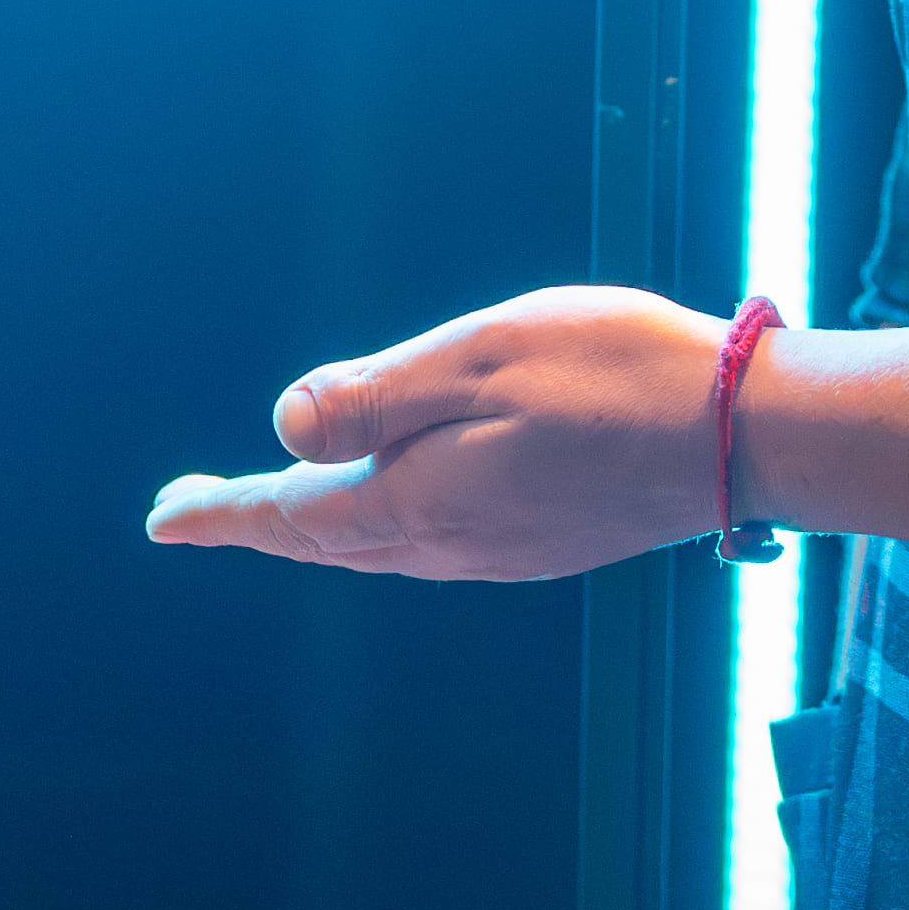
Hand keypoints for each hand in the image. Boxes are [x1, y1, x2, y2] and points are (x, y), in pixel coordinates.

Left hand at [140, 285, 724, 580]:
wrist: (746, 434)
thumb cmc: (617, 371)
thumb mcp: (480, 356)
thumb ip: (377, 396)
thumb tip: (282, 426)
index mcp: (422, 498)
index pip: (294, 512)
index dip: (222, 511)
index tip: (162, 517)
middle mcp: (453, 544)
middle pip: (327, 540)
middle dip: (257, 520)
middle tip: (194, 508)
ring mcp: (503, 553)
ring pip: (380, 551)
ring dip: (318, 529)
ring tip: (274, 509)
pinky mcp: (545, 545)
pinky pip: (433, 549)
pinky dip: (383, 530)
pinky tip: (392, 511)